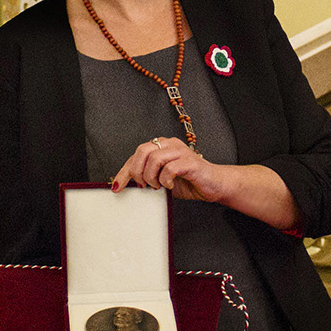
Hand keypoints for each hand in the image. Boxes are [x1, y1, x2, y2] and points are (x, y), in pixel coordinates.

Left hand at [111, 137, 230, 202]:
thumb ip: (147, 177)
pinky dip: (166, 180)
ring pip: (155, 158)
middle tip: (143, 185)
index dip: (124, 171)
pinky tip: (170, 186)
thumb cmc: (188, 181)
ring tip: (158, 186)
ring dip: (152, 177)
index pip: (136, 155)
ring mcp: (181, 151)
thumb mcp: (162, 180)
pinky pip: (170, 168)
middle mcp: (170, 144)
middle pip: (142, 151)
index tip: (116, 187)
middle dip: (137, 171)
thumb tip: (126, 185)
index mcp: (162, 146)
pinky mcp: (190, 162)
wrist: (214, 185)